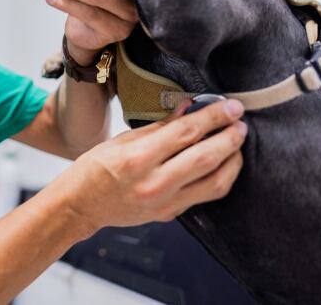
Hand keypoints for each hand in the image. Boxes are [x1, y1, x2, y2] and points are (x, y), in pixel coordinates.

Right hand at [54, 99, 246, 236]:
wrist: (80, 206)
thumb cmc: (94, 168)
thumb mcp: (121, 140)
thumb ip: (158, 127)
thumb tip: (188, 108)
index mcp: (138, 158)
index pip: (185, 133)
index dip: (212, 117)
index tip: (230, 105)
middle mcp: (154, 183)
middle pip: (206, 158)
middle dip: (229, 137)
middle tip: (240, 121)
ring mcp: (164, 203)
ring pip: (215, 183)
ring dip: (232, 161)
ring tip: (236, 142)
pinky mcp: (170, 215)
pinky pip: (204, 196)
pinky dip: (219, 177)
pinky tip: (222, 163)